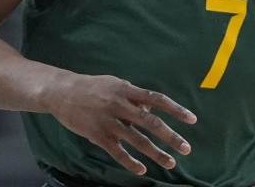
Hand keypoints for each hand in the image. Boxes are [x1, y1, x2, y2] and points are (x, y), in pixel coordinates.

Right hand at [46, 74, 197, 174]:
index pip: (157, 99)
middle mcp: (120, 105)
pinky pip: (117, 152)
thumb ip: (134, 96)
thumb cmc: (92, 87)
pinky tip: (141, 170)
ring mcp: (109, 121)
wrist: (62, 93)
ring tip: (170, 162)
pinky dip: (130, 162)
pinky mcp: (97, 135)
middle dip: (170, 136)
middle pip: (151, 122)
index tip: (192, 119)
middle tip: (186, 148)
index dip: (175, 110)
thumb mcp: (115, 84)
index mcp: (127, 90)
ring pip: (137, 140)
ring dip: (155, 153)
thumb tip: (152, 109)